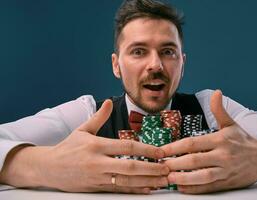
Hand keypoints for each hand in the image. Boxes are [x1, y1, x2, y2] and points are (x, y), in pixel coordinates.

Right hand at [0, 100, 168, 193]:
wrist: (49, 168)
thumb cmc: (67, 147)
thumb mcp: (82, 129)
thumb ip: (99, 117)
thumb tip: (109, 101)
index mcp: (97, 145)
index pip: (126, 147)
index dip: (146, 149)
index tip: (160, 151)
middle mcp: (99, 162)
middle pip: (130, 166)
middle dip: (151, 168)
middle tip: (167, 168)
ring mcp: (98, 177)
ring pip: (127, 181)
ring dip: (147, 181)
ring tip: (163, 180)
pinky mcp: (97, 188)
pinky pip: (119, 190)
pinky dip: (134, 190)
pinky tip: (147, 189)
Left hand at [161, 90, 256, 193]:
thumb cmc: (244, 141)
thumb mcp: (231, 124)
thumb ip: (219, 110)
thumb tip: (216, 92)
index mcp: (220, 139)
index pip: (193, 143)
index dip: (174, 147)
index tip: (161, 150)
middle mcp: (223, 155)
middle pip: (194, 160)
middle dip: (174, 163)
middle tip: (159, 165)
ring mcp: (226, 171)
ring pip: (202, 176)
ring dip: (183, 178)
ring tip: (169, 177)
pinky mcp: (228, 183)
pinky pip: (209, 187)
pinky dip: (195, 189)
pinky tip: (182, 188)